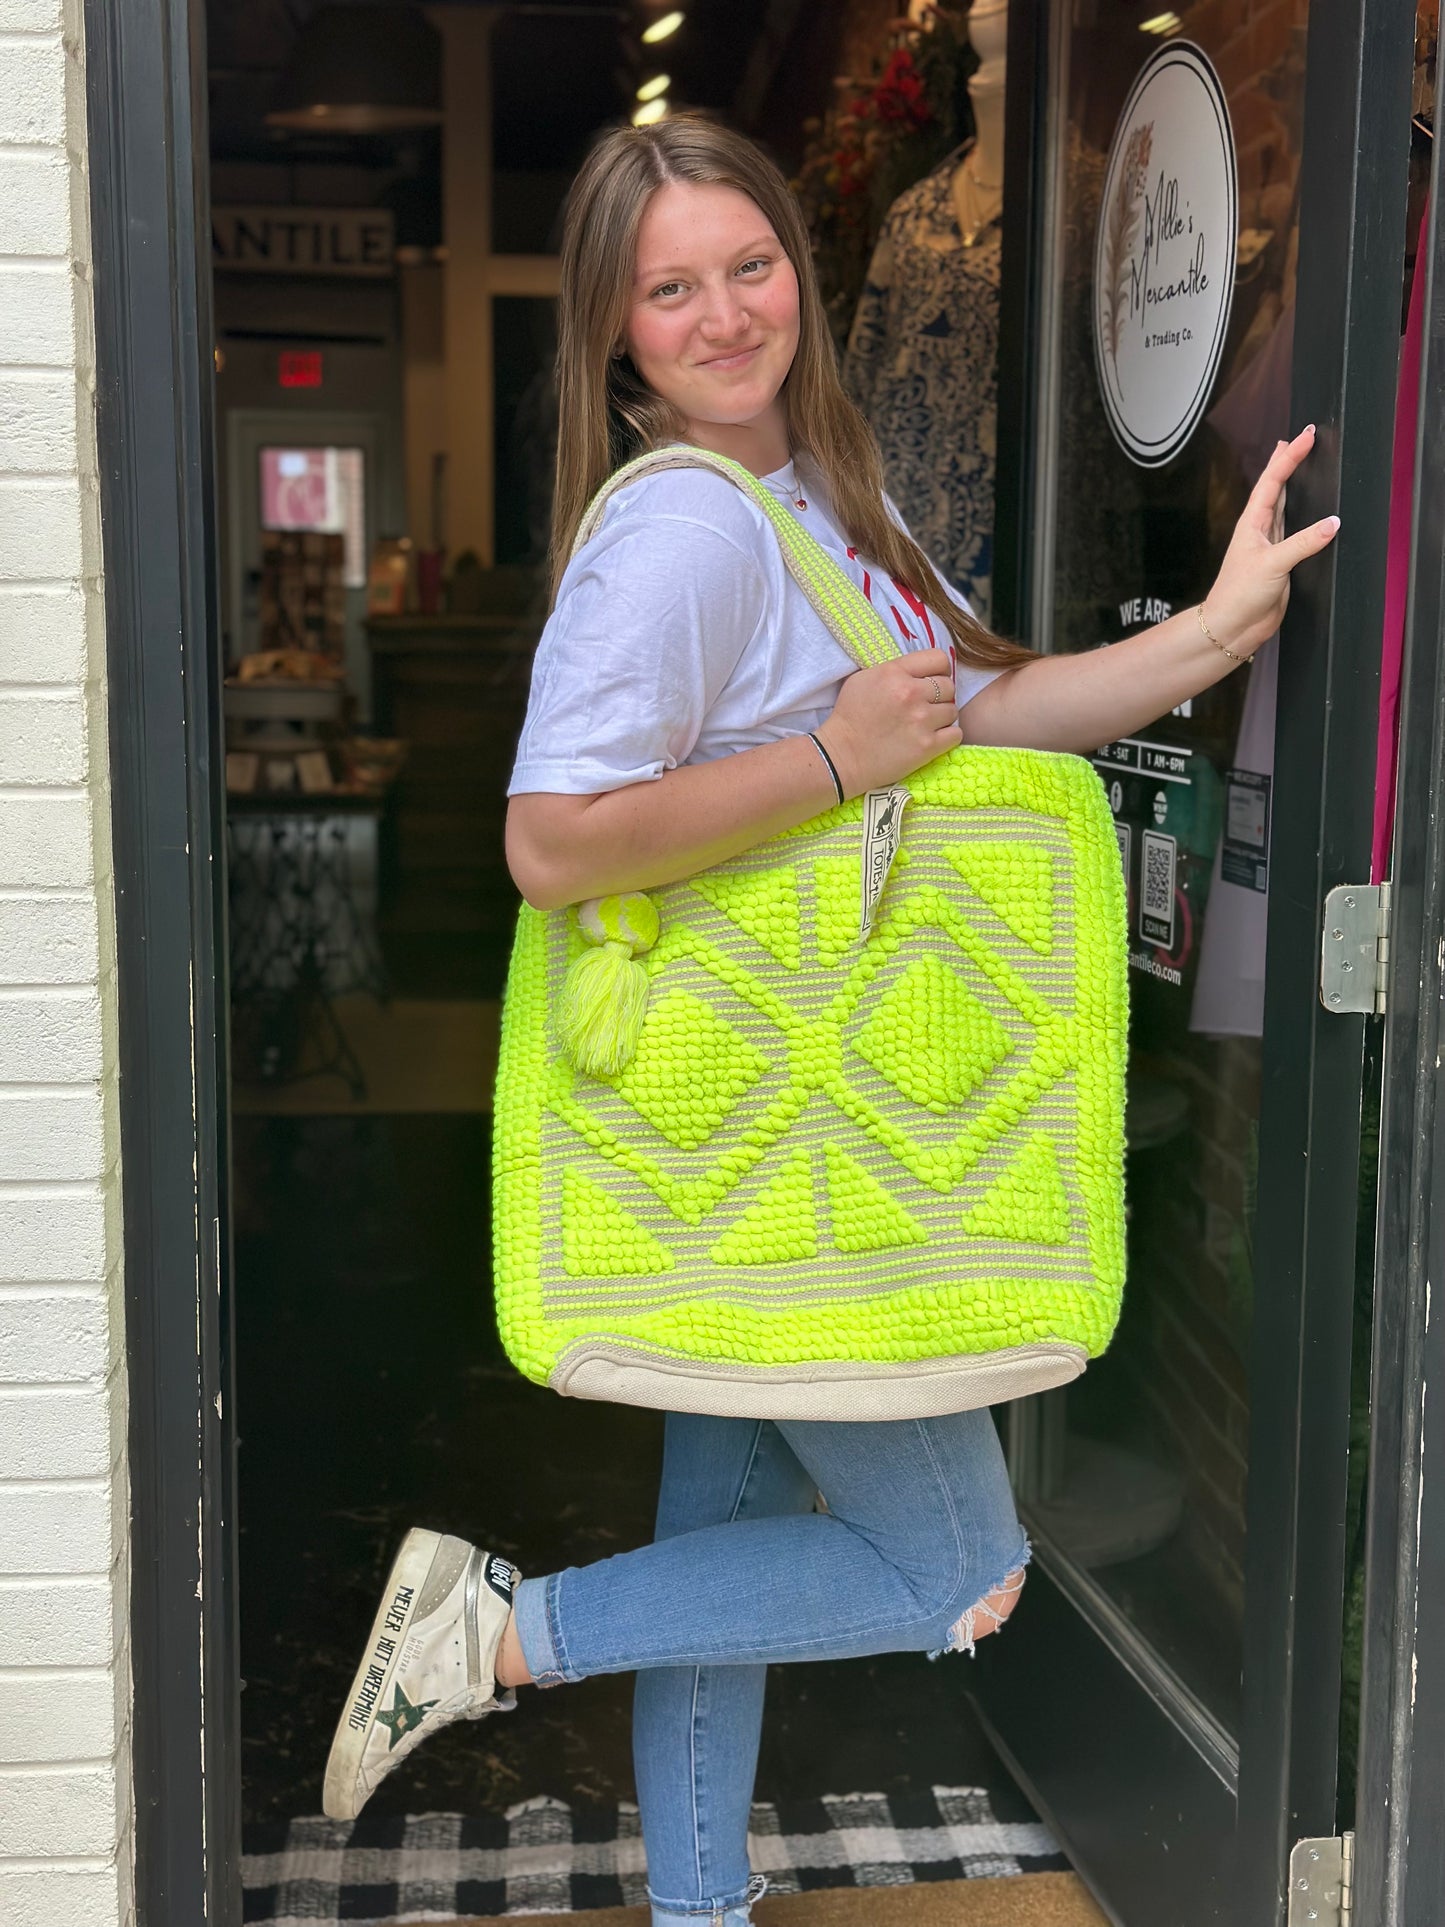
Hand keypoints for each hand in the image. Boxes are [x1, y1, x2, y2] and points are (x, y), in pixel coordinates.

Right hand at [815, 650, 960, 796]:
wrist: (841, 757)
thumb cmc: (849, 717)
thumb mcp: (863, 679)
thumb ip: (894, 670)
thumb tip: (919, 670)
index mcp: (895, 673)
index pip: (939, 659)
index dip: (939, 670)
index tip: (931, 681)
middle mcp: (911, 693)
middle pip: (948, 686)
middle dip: (939, 695)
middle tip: (924, 707)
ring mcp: (921, 720)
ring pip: (953, 710)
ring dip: (942, 717)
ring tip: (925, 724)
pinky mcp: (928, 746)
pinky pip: (956, 734)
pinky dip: (947, 736)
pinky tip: (932, 738)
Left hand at [1202, 425, 1339, 657]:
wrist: (1231, 627)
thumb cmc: (1239, 594)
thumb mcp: (1272, 564)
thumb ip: (1303, 543)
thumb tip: (1333, 524)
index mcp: (1253, 523)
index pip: (1273, 481)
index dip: (1289, 457)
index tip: (1305, 436)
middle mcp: (1261, 530)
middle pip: (1276, 487)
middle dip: (1288, 462)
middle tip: (1301, 439)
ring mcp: (1271, 545)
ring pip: (1284, 506)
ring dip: (1292, 484)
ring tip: (1299, 463)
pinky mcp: (1281, 563)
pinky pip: (1297, 532)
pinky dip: (1305, 517)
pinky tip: (1309, 513)